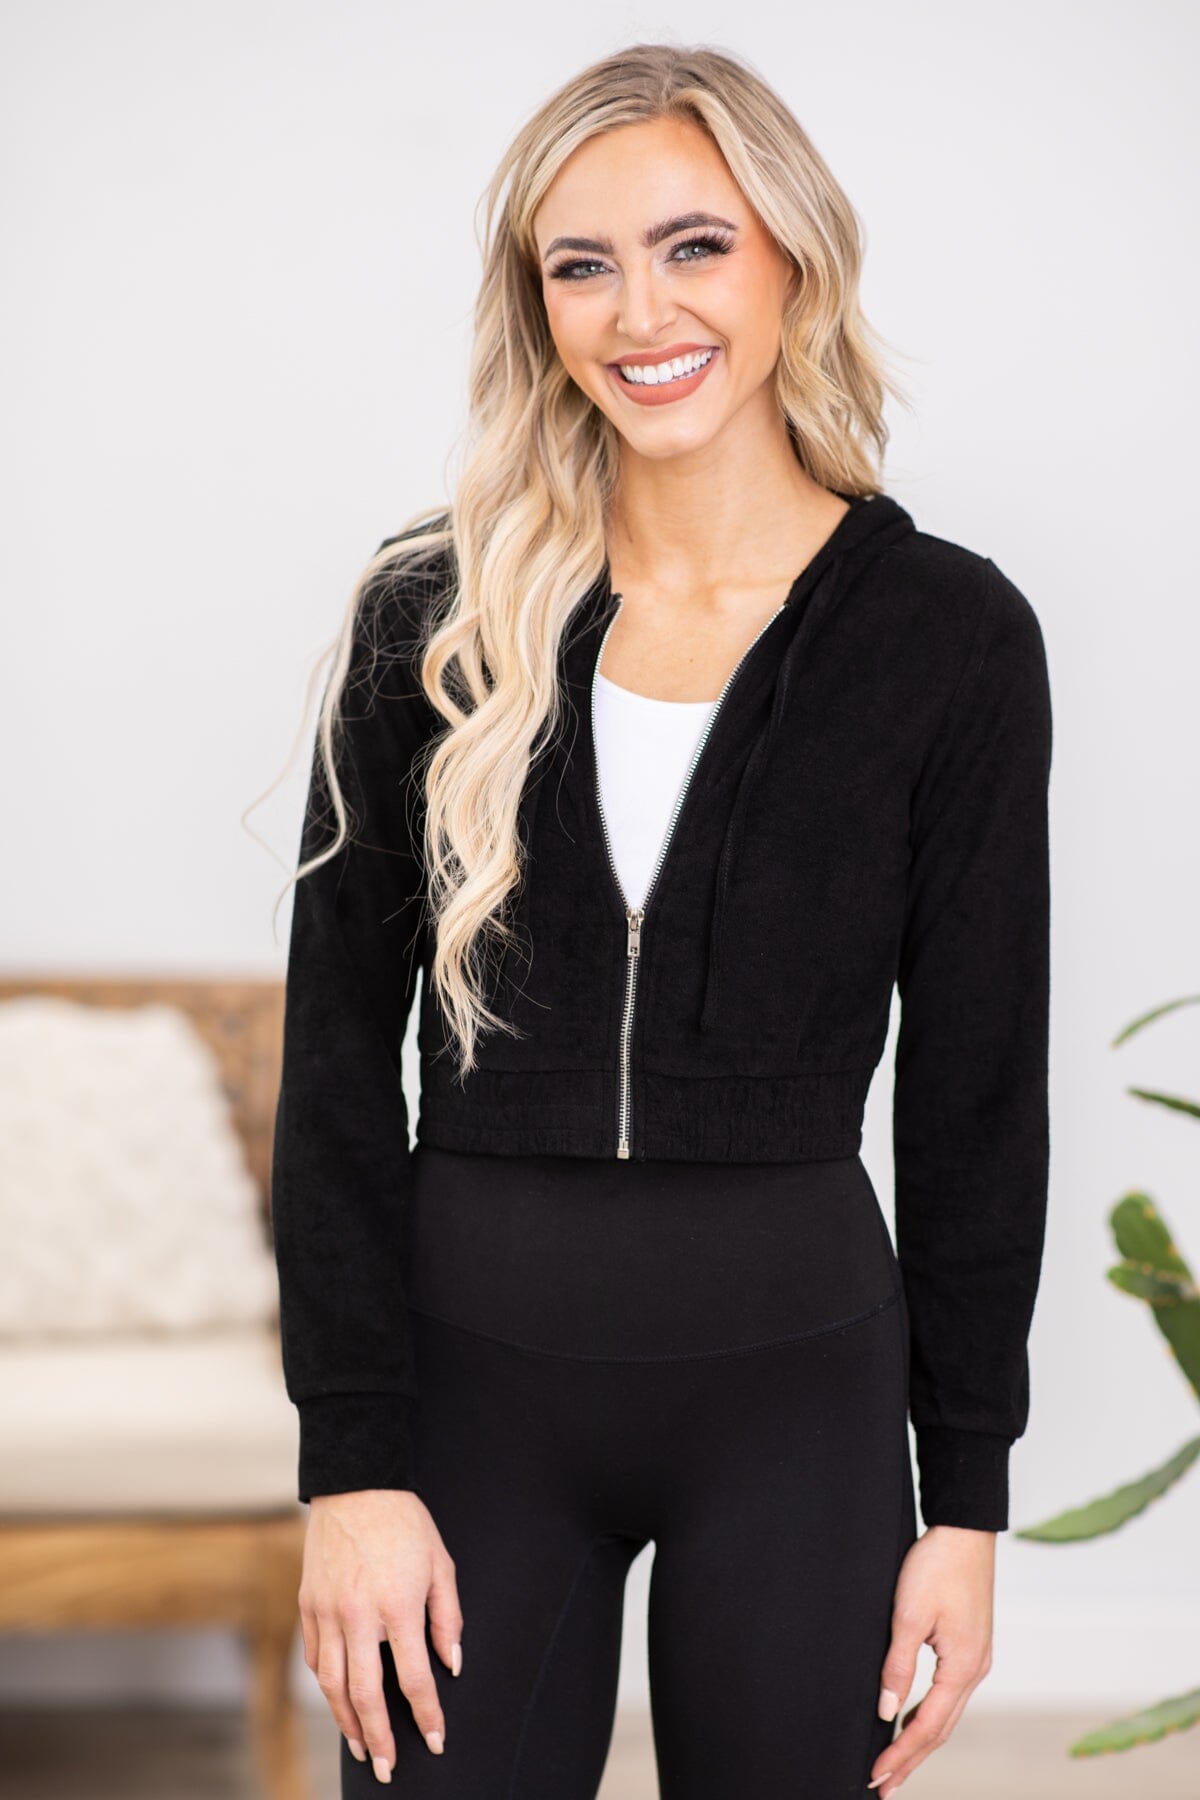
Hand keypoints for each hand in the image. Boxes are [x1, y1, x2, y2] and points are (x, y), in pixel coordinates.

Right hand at [298, 1488, 463, 1782]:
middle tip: (388, 1768)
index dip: (427, 1715)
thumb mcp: (440, 1564)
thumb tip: (452, 1665)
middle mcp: (358, 1615)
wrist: (355, 1485)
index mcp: (398, 1606)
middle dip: (379, 1738)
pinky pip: (315, 1658)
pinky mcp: (308, 1605)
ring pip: (332, 1684)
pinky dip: (327, 1686)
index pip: (414, 1678)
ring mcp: (328, 1612)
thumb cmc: (404, 1523)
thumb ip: (447, 1618)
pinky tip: (339, 1700)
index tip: (436, 1740)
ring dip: (347, 1722)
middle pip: (366, 1695)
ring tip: (362, 1746)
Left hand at [866, 1524, 994, 1795]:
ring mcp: (976, 1658)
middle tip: (884, 1787)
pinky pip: (950, 1694)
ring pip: (947, 1714)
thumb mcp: (909, 1615)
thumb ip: (898, 1666)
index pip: (928, 1727)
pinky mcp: (970, 1646)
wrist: (964, 1530)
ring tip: (895, 1764)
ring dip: (921, 1740)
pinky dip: (930, 1715)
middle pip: (941, 1729)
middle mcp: (975, 1670)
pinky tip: (913, 1719)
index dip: (900, 1755)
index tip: (876, 1777)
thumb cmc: (937, 1566)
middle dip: (911, 1760)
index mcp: (962, 1667)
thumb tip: (887, 1711)